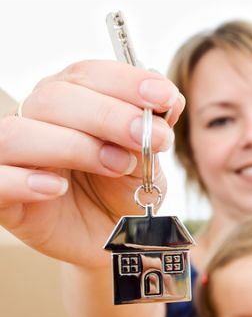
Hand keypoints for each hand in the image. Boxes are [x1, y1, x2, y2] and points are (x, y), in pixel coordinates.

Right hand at [0, 60, 183, 267]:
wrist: (115, 242)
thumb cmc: (124, 193)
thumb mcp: (147, 163)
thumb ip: (151, 133)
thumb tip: (170, 99)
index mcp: (74, 100)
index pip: (88, 74)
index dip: (126, 81)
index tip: (164, 96)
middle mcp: (37, 120)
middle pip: (54, 98)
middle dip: (109, 115)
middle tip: (150, 138)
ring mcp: (15, 157)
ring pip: (19, 133)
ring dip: (74, 146)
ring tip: (117, 165)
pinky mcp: (3, 195)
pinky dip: (23, 180)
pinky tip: (57, 187)